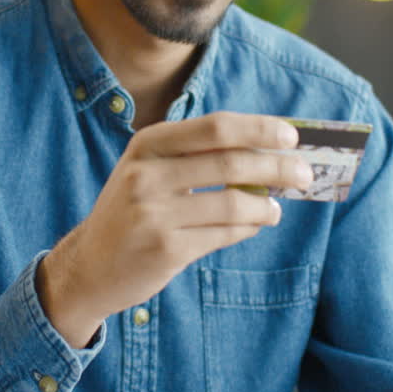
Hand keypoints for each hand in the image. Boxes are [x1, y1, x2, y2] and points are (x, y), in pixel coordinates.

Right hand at [36, 111, 312, 347]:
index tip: (290, 136)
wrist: (89, 265)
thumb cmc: (131, 212)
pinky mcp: (166, 248)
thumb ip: (197, 157)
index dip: (258, 129)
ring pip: (234, 201)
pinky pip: (224, 234)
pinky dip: (248, 227)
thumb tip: (266, 150)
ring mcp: (154, 213)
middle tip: (303, 173)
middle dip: (276, 166)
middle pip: (231, 162)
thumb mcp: (148, 171)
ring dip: (266, 204)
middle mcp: (147, 174)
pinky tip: (254, 224)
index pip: (215, 127)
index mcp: (147, 145)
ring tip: (276, 207)